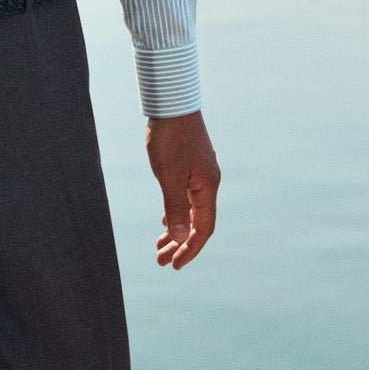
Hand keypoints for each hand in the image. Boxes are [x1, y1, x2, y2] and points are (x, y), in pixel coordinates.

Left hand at [145, 111, 220, 269]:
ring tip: (159, 246)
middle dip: (180, 245)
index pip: (203, 229)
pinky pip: (187, 198)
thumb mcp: (169, 175)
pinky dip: (177, 213)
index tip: (174, 266)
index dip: (189, 250)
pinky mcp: (192, 167)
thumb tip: (180, 238)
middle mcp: (208, 184)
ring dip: (176, 231)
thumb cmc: (170, 138)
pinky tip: (166, 219)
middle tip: (160, 262)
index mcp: (207, 188)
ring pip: (191, 211)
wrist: (172, 103)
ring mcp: (201, 175)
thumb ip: (176, 207)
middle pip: (197, 224)